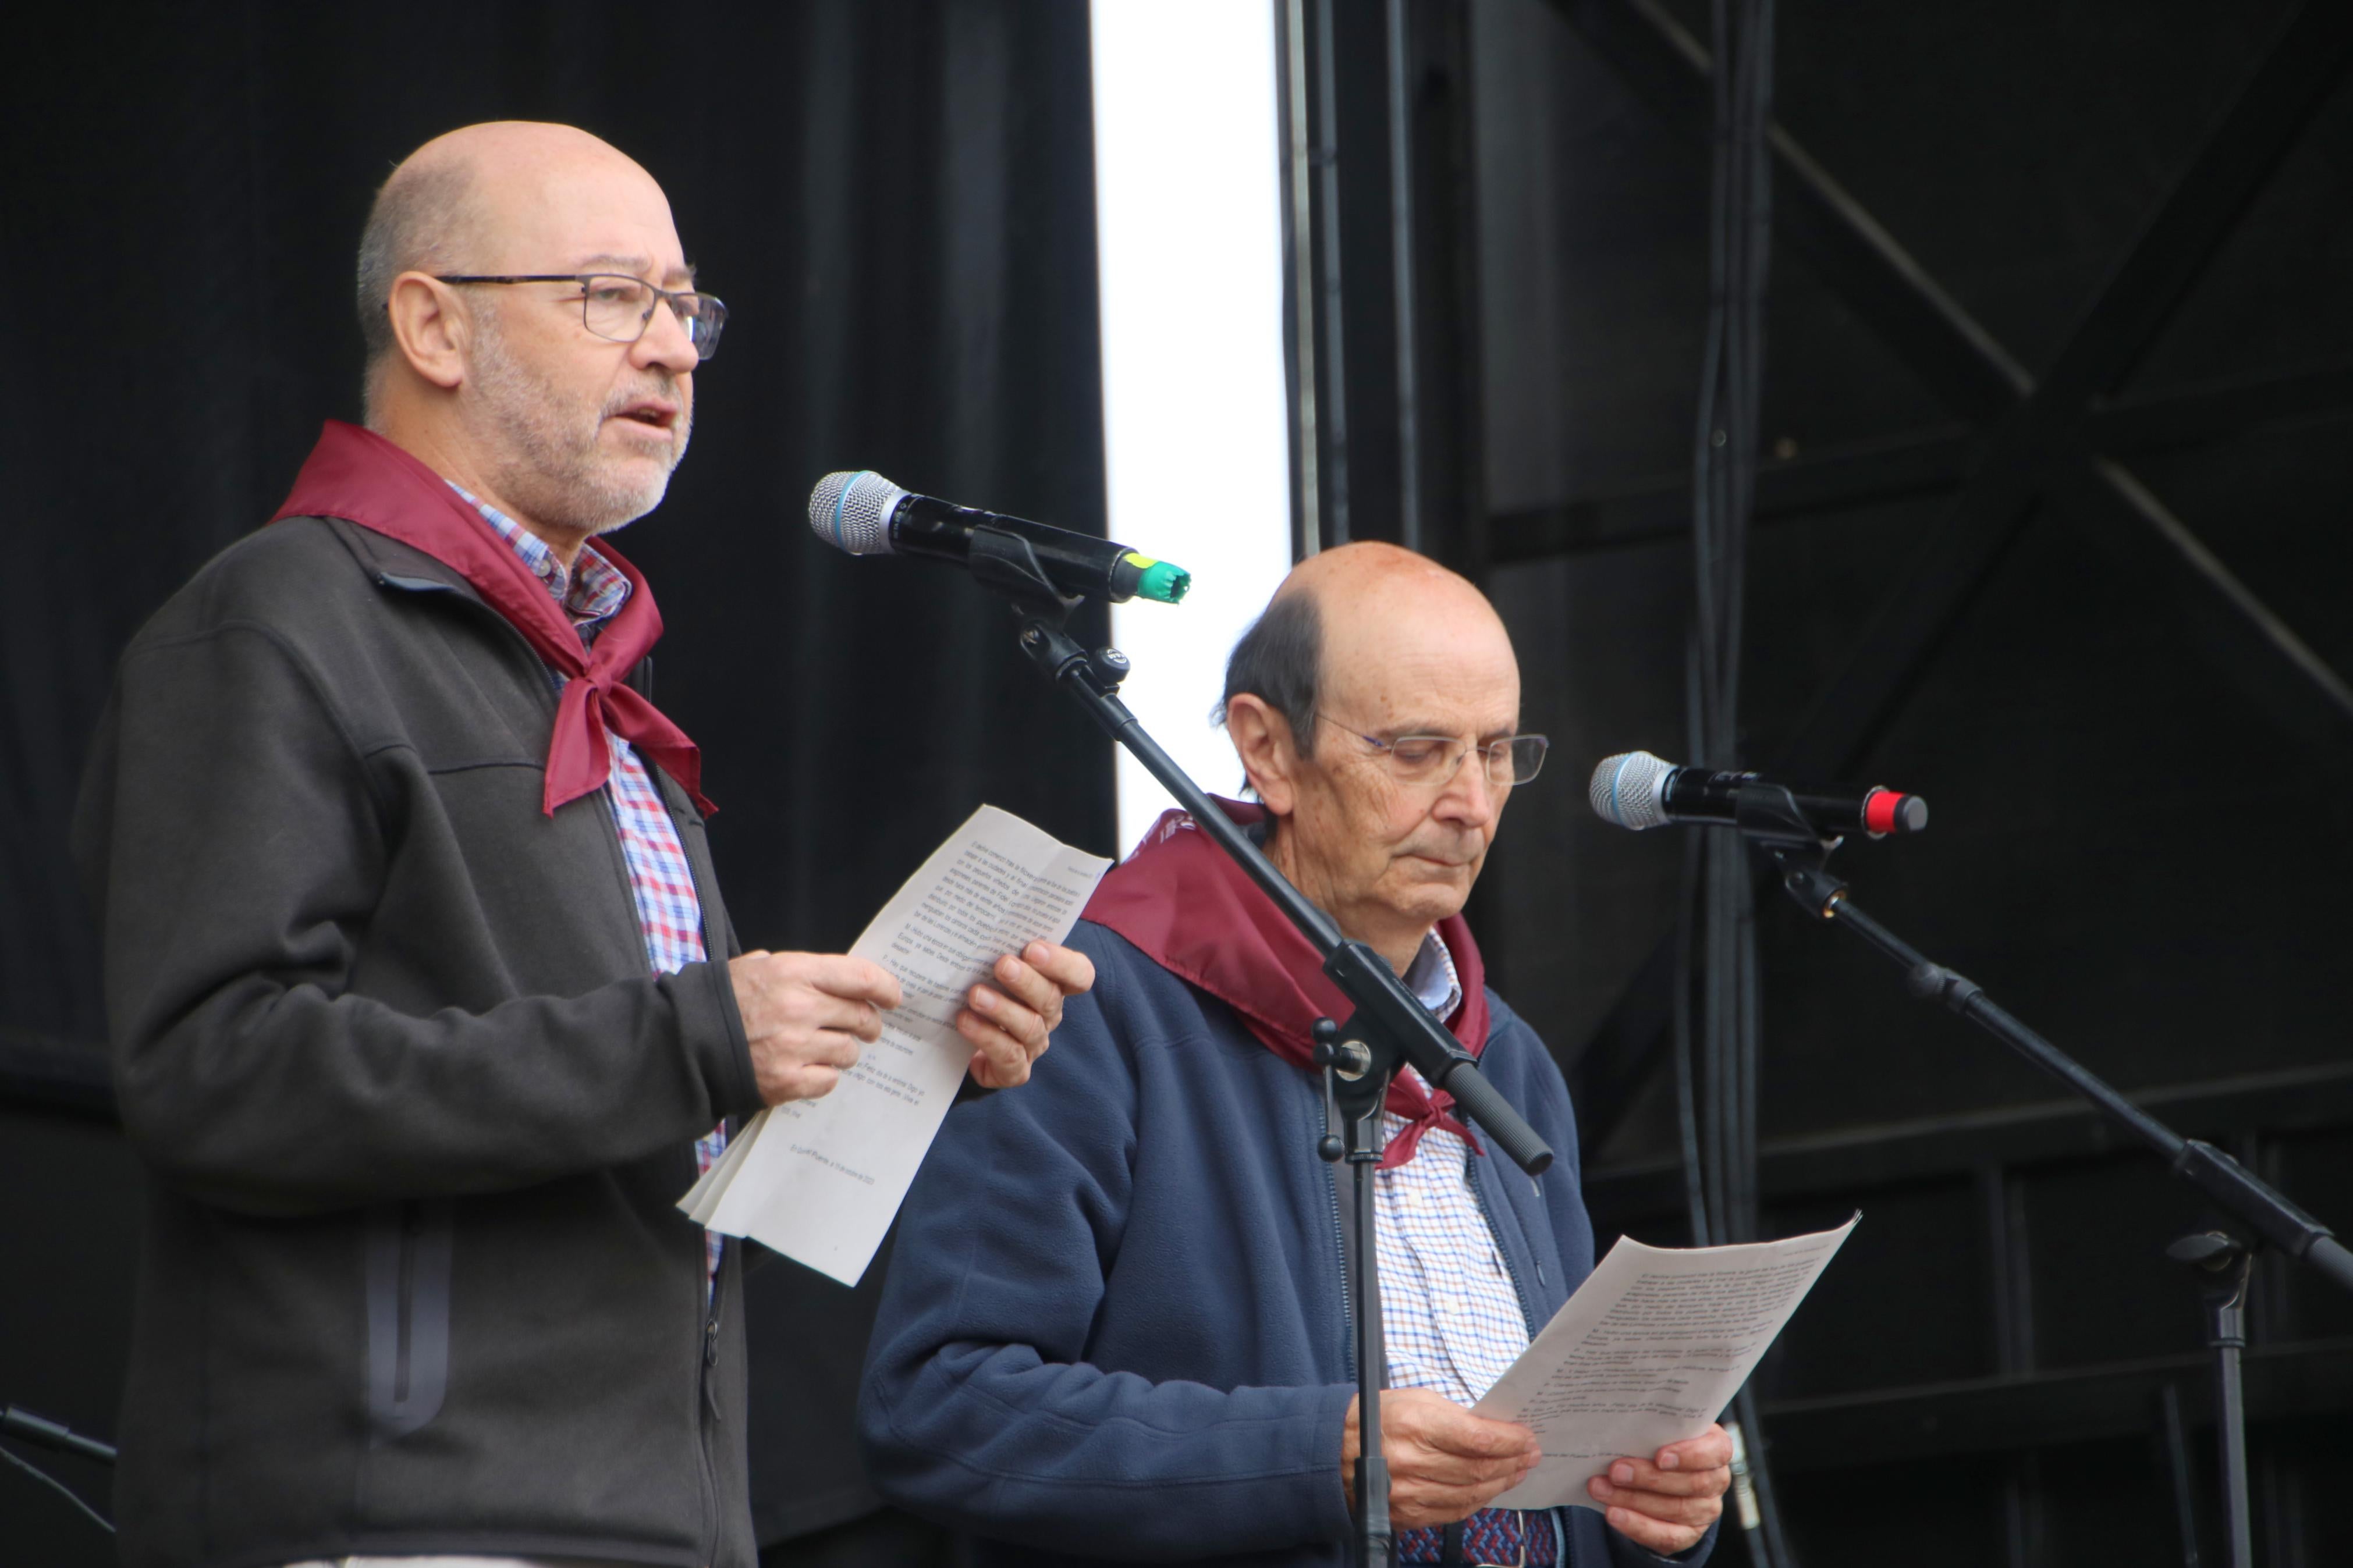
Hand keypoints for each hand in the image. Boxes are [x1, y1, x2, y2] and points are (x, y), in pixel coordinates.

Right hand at [728, 951, 902, 1104]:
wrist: (682, 1044)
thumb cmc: (718, 1002)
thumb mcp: (754, 967)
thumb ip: (795, 969)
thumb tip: (833, 978)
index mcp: (794, 973)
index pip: (860, 977)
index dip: (885, 987)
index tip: (893, 996)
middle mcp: (799, 1008)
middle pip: (861, 1017)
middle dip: (868, 1023)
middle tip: (865, 1027)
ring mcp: (794, 1048)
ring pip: (849, 1051)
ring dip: (844, 1050)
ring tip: (825, 1048)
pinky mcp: (787, 1081)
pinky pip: (829, 1080)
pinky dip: (824, 1076)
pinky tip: (807, 1068)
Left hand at [958, 941, 1095, 1087]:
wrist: (957, 1042)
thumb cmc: (979, 989)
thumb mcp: (987, 966)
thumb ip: (994, 947)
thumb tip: (979, 918)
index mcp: (1053, 985)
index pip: (1079, 974)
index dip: (1062, 962)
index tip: (1033, 948)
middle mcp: (1048, 1015)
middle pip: (1051, 998)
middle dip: (1027, 981)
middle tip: (1002, 965)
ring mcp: (1034, 1045)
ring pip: (1029, 1027)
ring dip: (1003, 1009)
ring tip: (976, 995)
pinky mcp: (1015, 1071)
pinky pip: (1008, 1056)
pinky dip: (987, 1037)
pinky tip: (966, 1022)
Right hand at [1340, 1388, 1540, 1529]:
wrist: (1333, 1451)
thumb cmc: (1378, 1419)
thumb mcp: (1415, 1400)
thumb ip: (1456, 1416)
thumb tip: (1495, 1429)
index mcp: (1415, 1424)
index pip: (1477, 1438)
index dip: (1509, 1440)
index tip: (1526, 1437)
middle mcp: (1412, 1462)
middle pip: (1478, 1469)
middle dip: (1512, 1461)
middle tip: (1530, 1454)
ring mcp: (1409, 1494)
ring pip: (1471, 1494)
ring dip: (1501, 1483)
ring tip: (1517, 1471)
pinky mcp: (1408, 1515)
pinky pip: (1454, 1512)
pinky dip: (1478, 1500)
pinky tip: (1490, 1488)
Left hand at [1587, 1423, 1730, 1555]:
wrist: (1663, 1477)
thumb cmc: (1661, 1444)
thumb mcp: (1664, 1431)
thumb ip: (1653, 1429)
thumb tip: (1618, 1428)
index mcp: (1716, 1449)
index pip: (1715, 1452)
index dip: (1689, 1455)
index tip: (1659, 1456)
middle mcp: (1716, 1480)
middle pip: (1690, 1483)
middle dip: (1648, 1477)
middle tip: (1615, 1471)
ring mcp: (1705, 1510)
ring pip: (1675, 1509)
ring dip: (1633, 1500)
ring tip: (1601, 1489)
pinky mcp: (1689, 1533)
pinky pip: (1666, 1535)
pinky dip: (1637, 1525)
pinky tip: (1614, 1514)